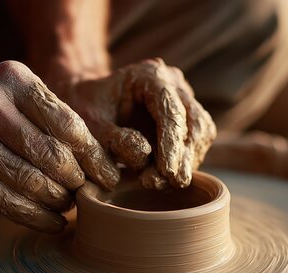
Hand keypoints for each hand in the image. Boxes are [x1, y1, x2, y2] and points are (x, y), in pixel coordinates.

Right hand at [0, 61, 118, 232]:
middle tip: (86, 196)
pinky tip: (52, 223)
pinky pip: (6, 199)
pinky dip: (34, 216)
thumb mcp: (10, 95)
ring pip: (31, 180)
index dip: (93, 156)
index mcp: (15, 79)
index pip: (68, 124)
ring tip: (68, 209)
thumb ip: (47, 118)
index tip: (109, 177)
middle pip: (53, 155)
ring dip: (57, 202)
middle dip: (76, 183)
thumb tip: (96, 159)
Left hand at [61, 58, 216, 188]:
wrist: (87, 102)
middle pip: (195, 121)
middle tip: (164, 182)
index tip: (166, 172)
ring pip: (202, 133)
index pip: (171, 110)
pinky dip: (184, 163)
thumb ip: (114, 139)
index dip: (172, 144)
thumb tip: (144, 153)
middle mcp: (173, 83)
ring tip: (158, 182)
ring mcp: (182, 100)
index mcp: (150, 74)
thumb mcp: (90, 124)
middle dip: (183, 156)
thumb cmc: (86, 109)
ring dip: (186, 162)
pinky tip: (164, 177)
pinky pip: (195, 143)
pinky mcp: (185, 119)